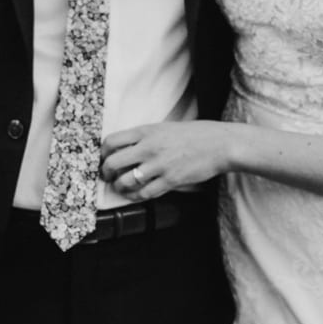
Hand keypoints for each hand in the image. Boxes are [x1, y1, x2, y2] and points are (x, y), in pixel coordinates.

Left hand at [101, 121, 238, 196]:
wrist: (220, 144)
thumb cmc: (195, 135)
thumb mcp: (165, 127)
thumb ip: (145, 137)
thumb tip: (125, 148)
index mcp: (147, 131)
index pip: (111, 141)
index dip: (102, 152)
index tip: (103, 158)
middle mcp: (149, 147)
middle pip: (113, 162)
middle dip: (106, 172)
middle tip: (107, 176)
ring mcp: (160, 165)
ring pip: (126, 181)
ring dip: (119, 187)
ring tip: (120, 187)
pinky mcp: (171, 180)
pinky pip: (145, 193)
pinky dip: (135, 196)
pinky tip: (135, 194)